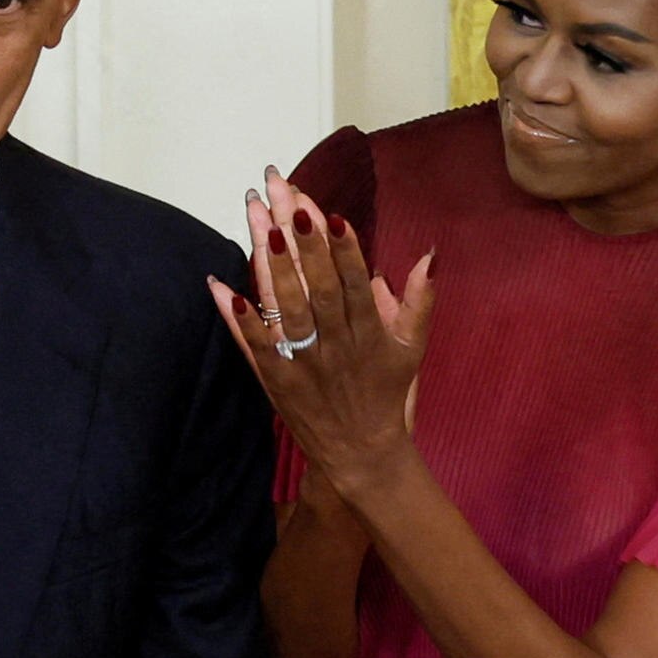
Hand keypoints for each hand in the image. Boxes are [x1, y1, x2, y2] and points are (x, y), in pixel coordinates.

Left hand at [213, 177, 432, 493]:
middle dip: (305, 246)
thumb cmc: (386, 395)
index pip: (356, 284)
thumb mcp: (412, 349)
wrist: (362, 455)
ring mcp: (306, 365)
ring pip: (289, 313)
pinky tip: (227, 290)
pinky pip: (259, 349)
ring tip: (262, 229)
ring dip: (274, 272)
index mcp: (370, 334)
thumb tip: (430, 255)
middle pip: (319, 289)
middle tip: (290, 203)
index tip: (332, 214)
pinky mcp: (278, 383)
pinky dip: (243, 322)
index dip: (344, 250)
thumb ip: (420, 301)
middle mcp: (338, 347)